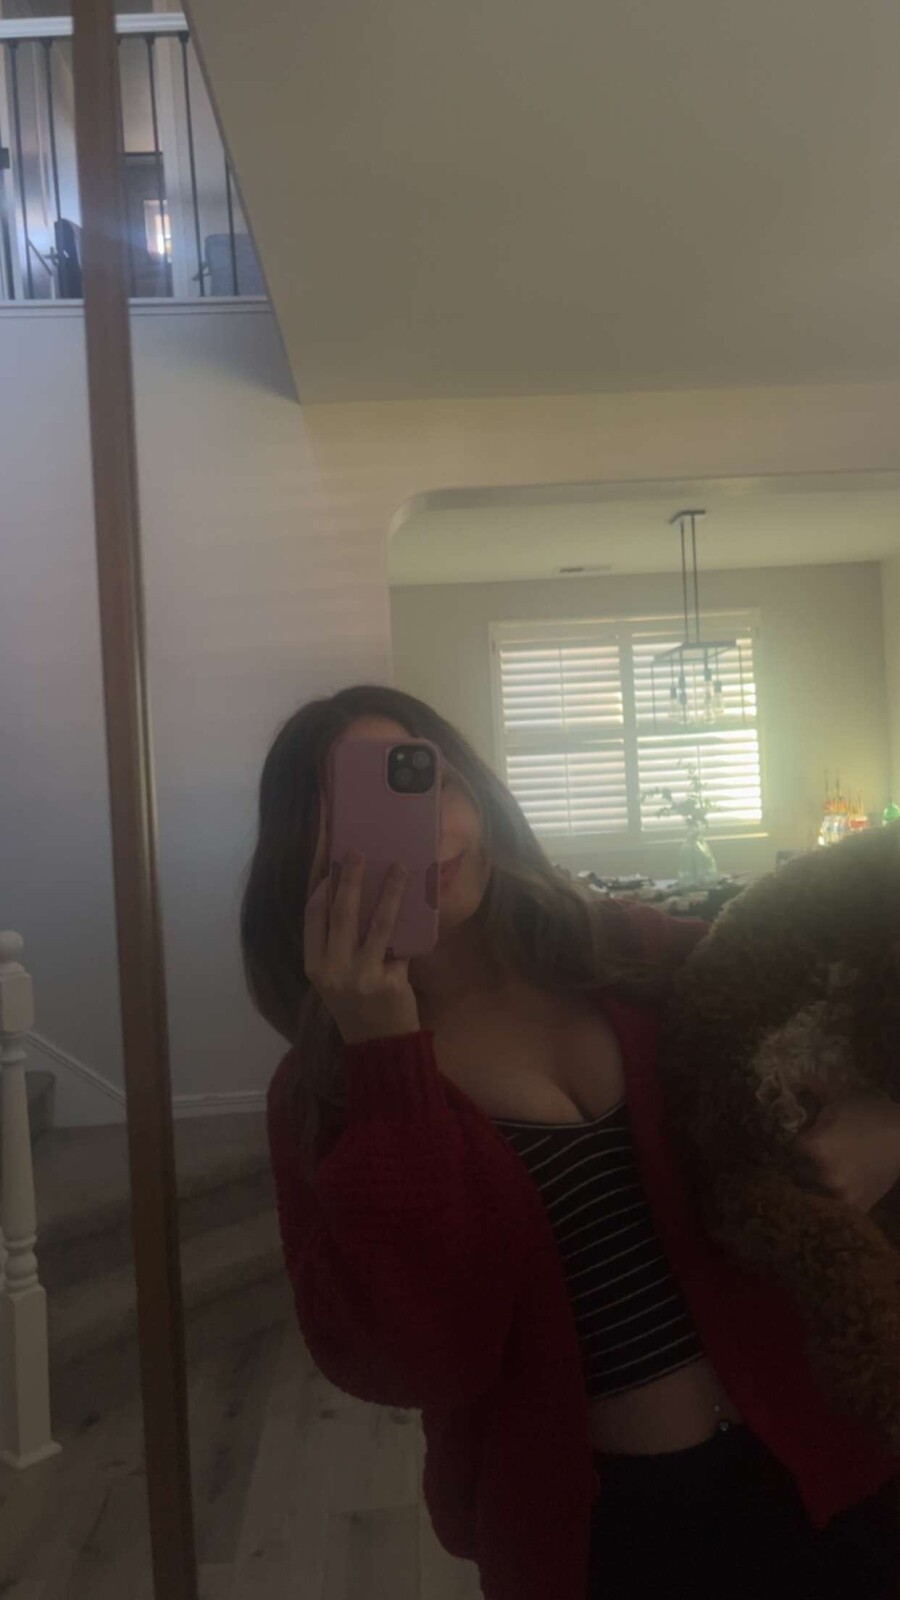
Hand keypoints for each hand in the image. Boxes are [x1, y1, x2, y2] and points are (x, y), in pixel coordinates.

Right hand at [304, 853, 419, 1045]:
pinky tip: (420, 903)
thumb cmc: (355, 1006)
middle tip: (359, 853)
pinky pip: (402, 945)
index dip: (322, 890)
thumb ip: (337, 947)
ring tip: (399, 868)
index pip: (313, 918)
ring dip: (390, 892)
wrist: (378, 1045)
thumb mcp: (334, 979)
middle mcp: (333, 971)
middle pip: (342, 914)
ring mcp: (361, 977)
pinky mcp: (389, 983)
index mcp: (315, 967)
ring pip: (377, 924)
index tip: (333, 869)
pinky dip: (411, 924)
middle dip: (351, 880)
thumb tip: (353, 898)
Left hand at [796, 1092, 899, 1212]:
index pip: (789, 1149)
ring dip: (814, 1186)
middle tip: (808, 1160)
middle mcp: (822, 1172)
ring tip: (823, 1175)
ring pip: (813, 1192)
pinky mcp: (856, 1207)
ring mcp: (840, 1193)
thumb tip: (794, 1079)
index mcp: (814, 1145)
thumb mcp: (839, 1097)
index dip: (794, 1145)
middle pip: (796, 1173)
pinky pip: (834, 1208)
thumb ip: (812, 1090)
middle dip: (801, 1165)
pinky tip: (838, 1188)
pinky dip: (835, 1201)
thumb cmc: (871, 1113)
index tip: (798, 1143)